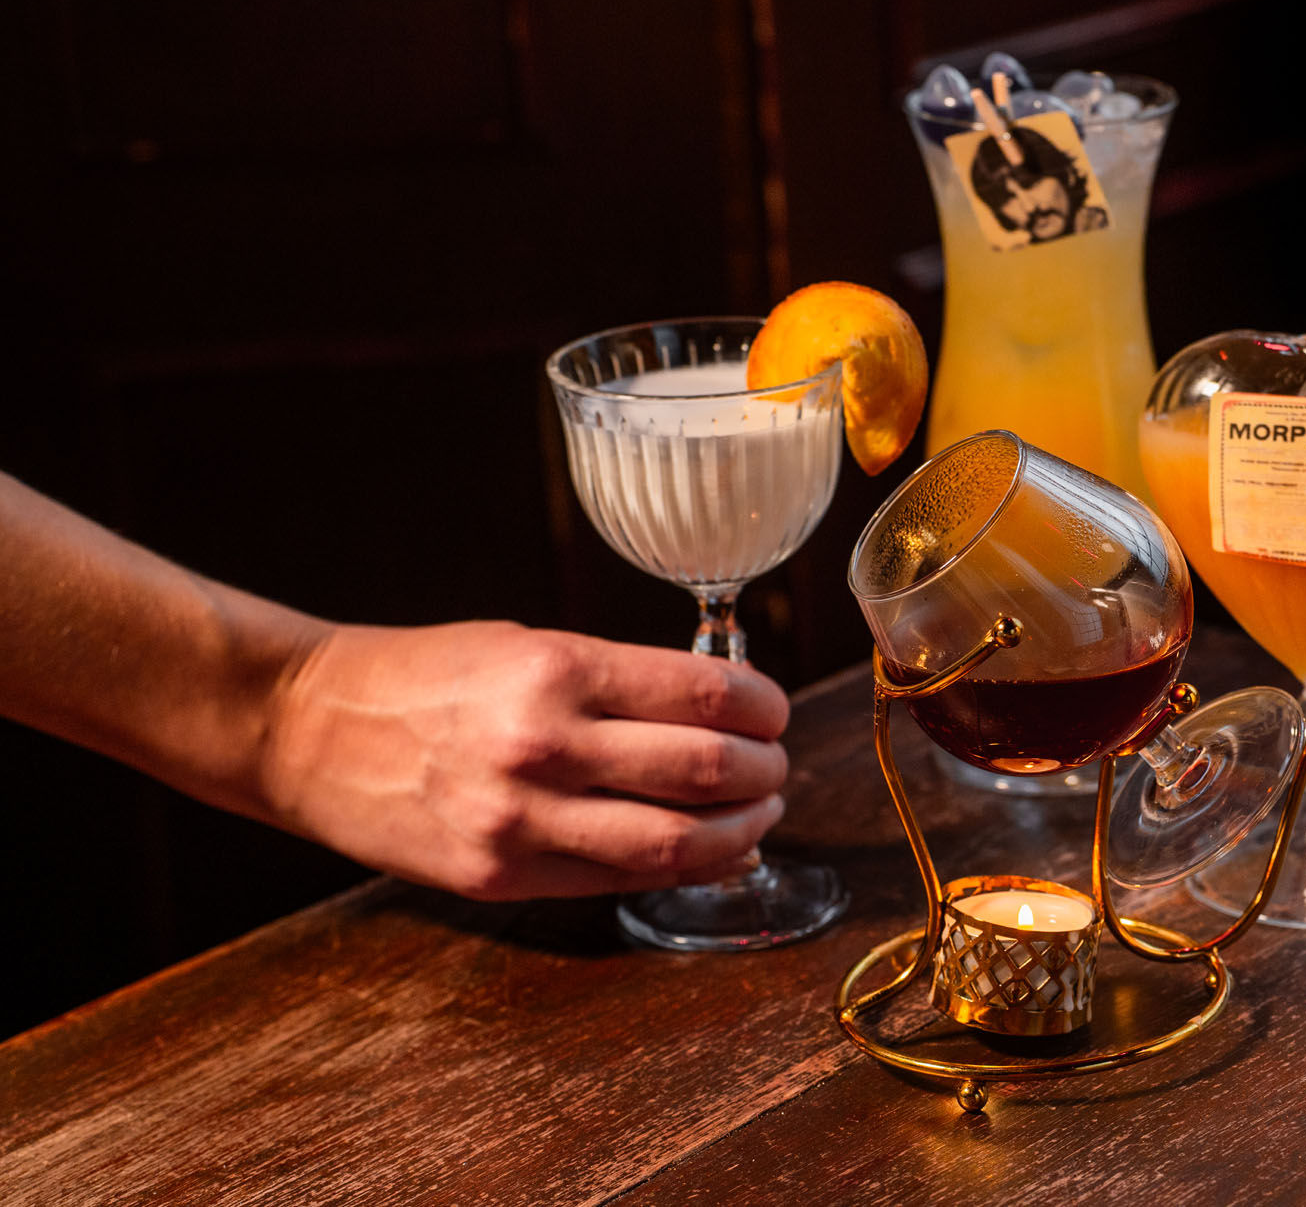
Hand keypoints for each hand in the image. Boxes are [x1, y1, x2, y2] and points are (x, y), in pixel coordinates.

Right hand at [258, 621, 791, 900]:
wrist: (308, 726)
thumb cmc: (426, 675)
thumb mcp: (530, 645)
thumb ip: (620, 681)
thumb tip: (719, 710)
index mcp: (559, 669)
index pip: (706, 696)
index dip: (764, 708)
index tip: (773, 712)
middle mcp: (545, 744)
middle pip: (706, 771)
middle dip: (764, 773)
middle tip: (775, 767)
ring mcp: (521, 820)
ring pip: (674, 843)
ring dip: (739, 831)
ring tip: (757, 816)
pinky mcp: (500, 876)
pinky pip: (618, 881)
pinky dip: (680, 869)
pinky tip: (709, 854)